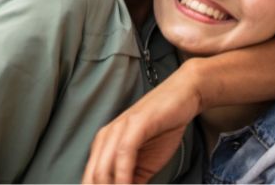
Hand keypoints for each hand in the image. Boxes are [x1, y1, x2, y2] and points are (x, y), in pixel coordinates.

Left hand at [82, 60, 203, 183]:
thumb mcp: (144, 163)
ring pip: (103, 169)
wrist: (182, 97)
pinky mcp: (134, 124)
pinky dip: (123, 176)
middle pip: (93, 178)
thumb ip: (131, 180)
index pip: (91, 180)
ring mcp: (118, 130)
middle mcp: (105, 137)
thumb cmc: (163, 128)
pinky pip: (123, 154)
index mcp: (103, 146)